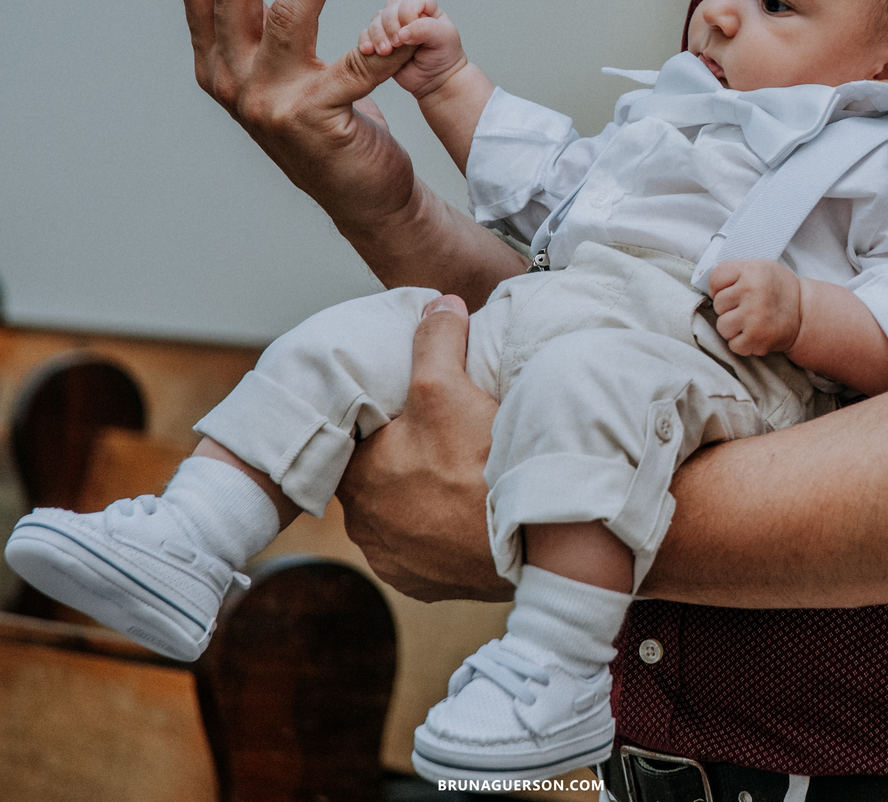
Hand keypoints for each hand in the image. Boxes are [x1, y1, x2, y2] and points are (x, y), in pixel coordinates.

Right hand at [181, 0, 418, 235]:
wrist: (364, 198)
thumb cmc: (329, 128)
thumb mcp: (279, 77)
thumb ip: (261, 33)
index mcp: (216, 70)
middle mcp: (233, 86)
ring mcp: (270, 105)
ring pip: (288, 13)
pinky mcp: (317, 119)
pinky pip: (359, 62)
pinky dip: (389, 38)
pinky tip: (409, 19)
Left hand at [335, 295, 509, 601]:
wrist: (530, 548)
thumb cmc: (476, 466)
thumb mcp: (447, 386)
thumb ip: (435, 339)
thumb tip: (438, 304)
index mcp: (357, 476)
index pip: (358, 434)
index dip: (385, 414)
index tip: (411, 403)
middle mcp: (364, 524)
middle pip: (381, 471)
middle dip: (405, 452)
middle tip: (442, 431)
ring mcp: (394, 560)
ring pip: (402, 510)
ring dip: (422, 492)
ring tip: (459, 468)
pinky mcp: (426, 583)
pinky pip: (426, 545)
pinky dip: (442, 527)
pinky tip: (466, 507)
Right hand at [357, 0, 468, 98]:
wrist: (436, 81)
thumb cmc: (444, 57)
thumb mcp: (444, 39)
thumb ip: (426, 29)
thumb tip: (402, 32)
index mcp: (426, 9)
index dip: (408, 12)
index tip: (413, 32)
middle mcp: (408, 15)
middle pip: (391, 7)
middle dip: (391, 25)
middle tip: (398, 44)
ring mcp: (393, 28)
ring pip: (376, 20)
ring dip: (377, 35)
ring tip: (385, 52)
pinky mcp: (382, 42)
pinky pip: (366, 35)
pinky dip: (365, 41)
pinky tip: (368, 51)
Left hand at [708, 258, 801, 357]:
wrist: (804, 313)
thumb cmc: (776, 289)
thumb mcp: (759, 267)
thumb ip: (734, 271)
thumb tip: (704, 282)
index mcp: (750, 270)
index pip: (715, 278)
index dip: (719, 287)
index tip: (730, 291)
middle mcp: (751, 291)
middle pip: (717, 304)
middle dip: (729, 308)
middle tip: (747, 307)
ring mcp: (753, 315)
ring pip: (722, 326)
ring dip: (733, 327)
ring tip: (750, 321)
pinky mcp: (756, 337)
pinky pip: (733, 345)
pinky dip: (742, 343)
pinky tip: (754, 333)